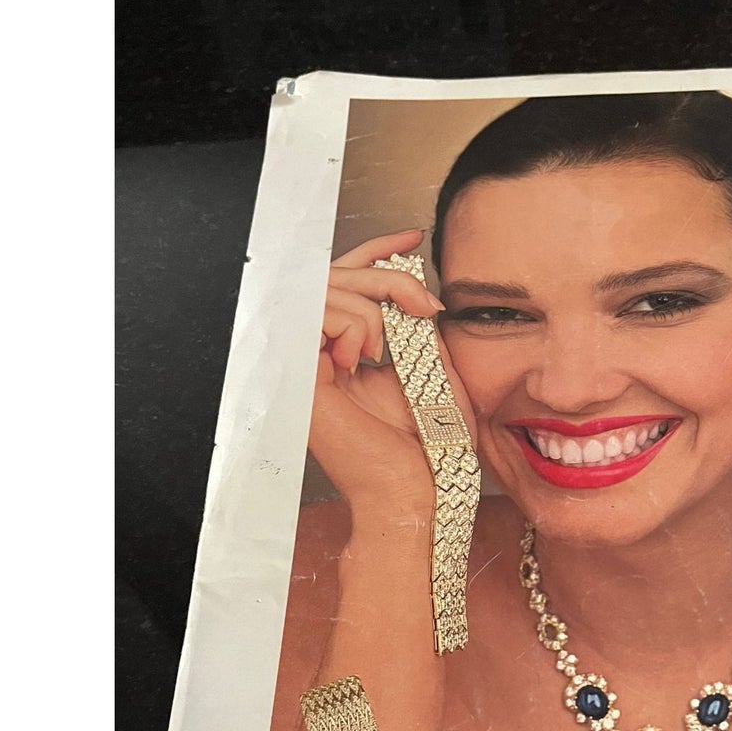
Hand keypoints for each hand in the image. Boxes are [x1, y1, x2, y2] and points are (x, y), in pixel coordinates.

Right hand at [309, 227, 476, 515]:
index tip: (415, 238)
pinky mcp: (299, 374)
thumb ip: (415, 324)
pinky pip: (323, 313)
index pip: (345, 282)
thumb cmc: (429, 446)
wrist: (417, 492)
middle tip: (426, 305)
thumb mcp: (432, 368)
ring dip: (373, 308)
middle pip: (335, 275)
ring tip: (389, 351)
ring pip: (329, 288)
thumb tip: (412, 277)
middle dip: (386, 276)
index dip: (376, 252)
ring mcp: (304, 364)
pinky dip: (357, 327)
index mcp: (344, 352)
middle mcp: (318, 354)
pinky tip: (366, 361)